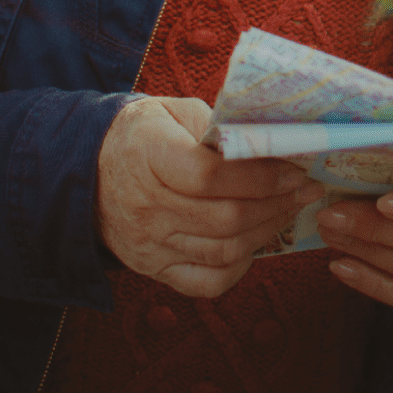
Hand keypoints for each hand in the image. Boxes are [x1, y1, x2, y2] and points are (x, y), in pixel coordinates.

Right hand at [96, 96, 319, 296]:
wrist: (86, 173)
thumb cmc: (143, 134)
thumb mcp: (172, 110)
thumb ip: (216, 124)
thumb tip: (269, 141)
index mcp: (148, 155)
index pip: (209, 175)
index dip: (259, 176)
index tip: (294, 169)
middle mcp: (146, 205)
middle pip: (224, 218)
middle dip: (277, 205)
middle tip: (306, 190)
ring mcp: (148, 244)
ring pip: (222, 250)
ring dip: (268, 231)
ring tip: (290, 210)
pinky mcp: (153, 269)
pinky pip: (205, 282)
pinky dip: (239, 267)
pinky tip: (257, 242)